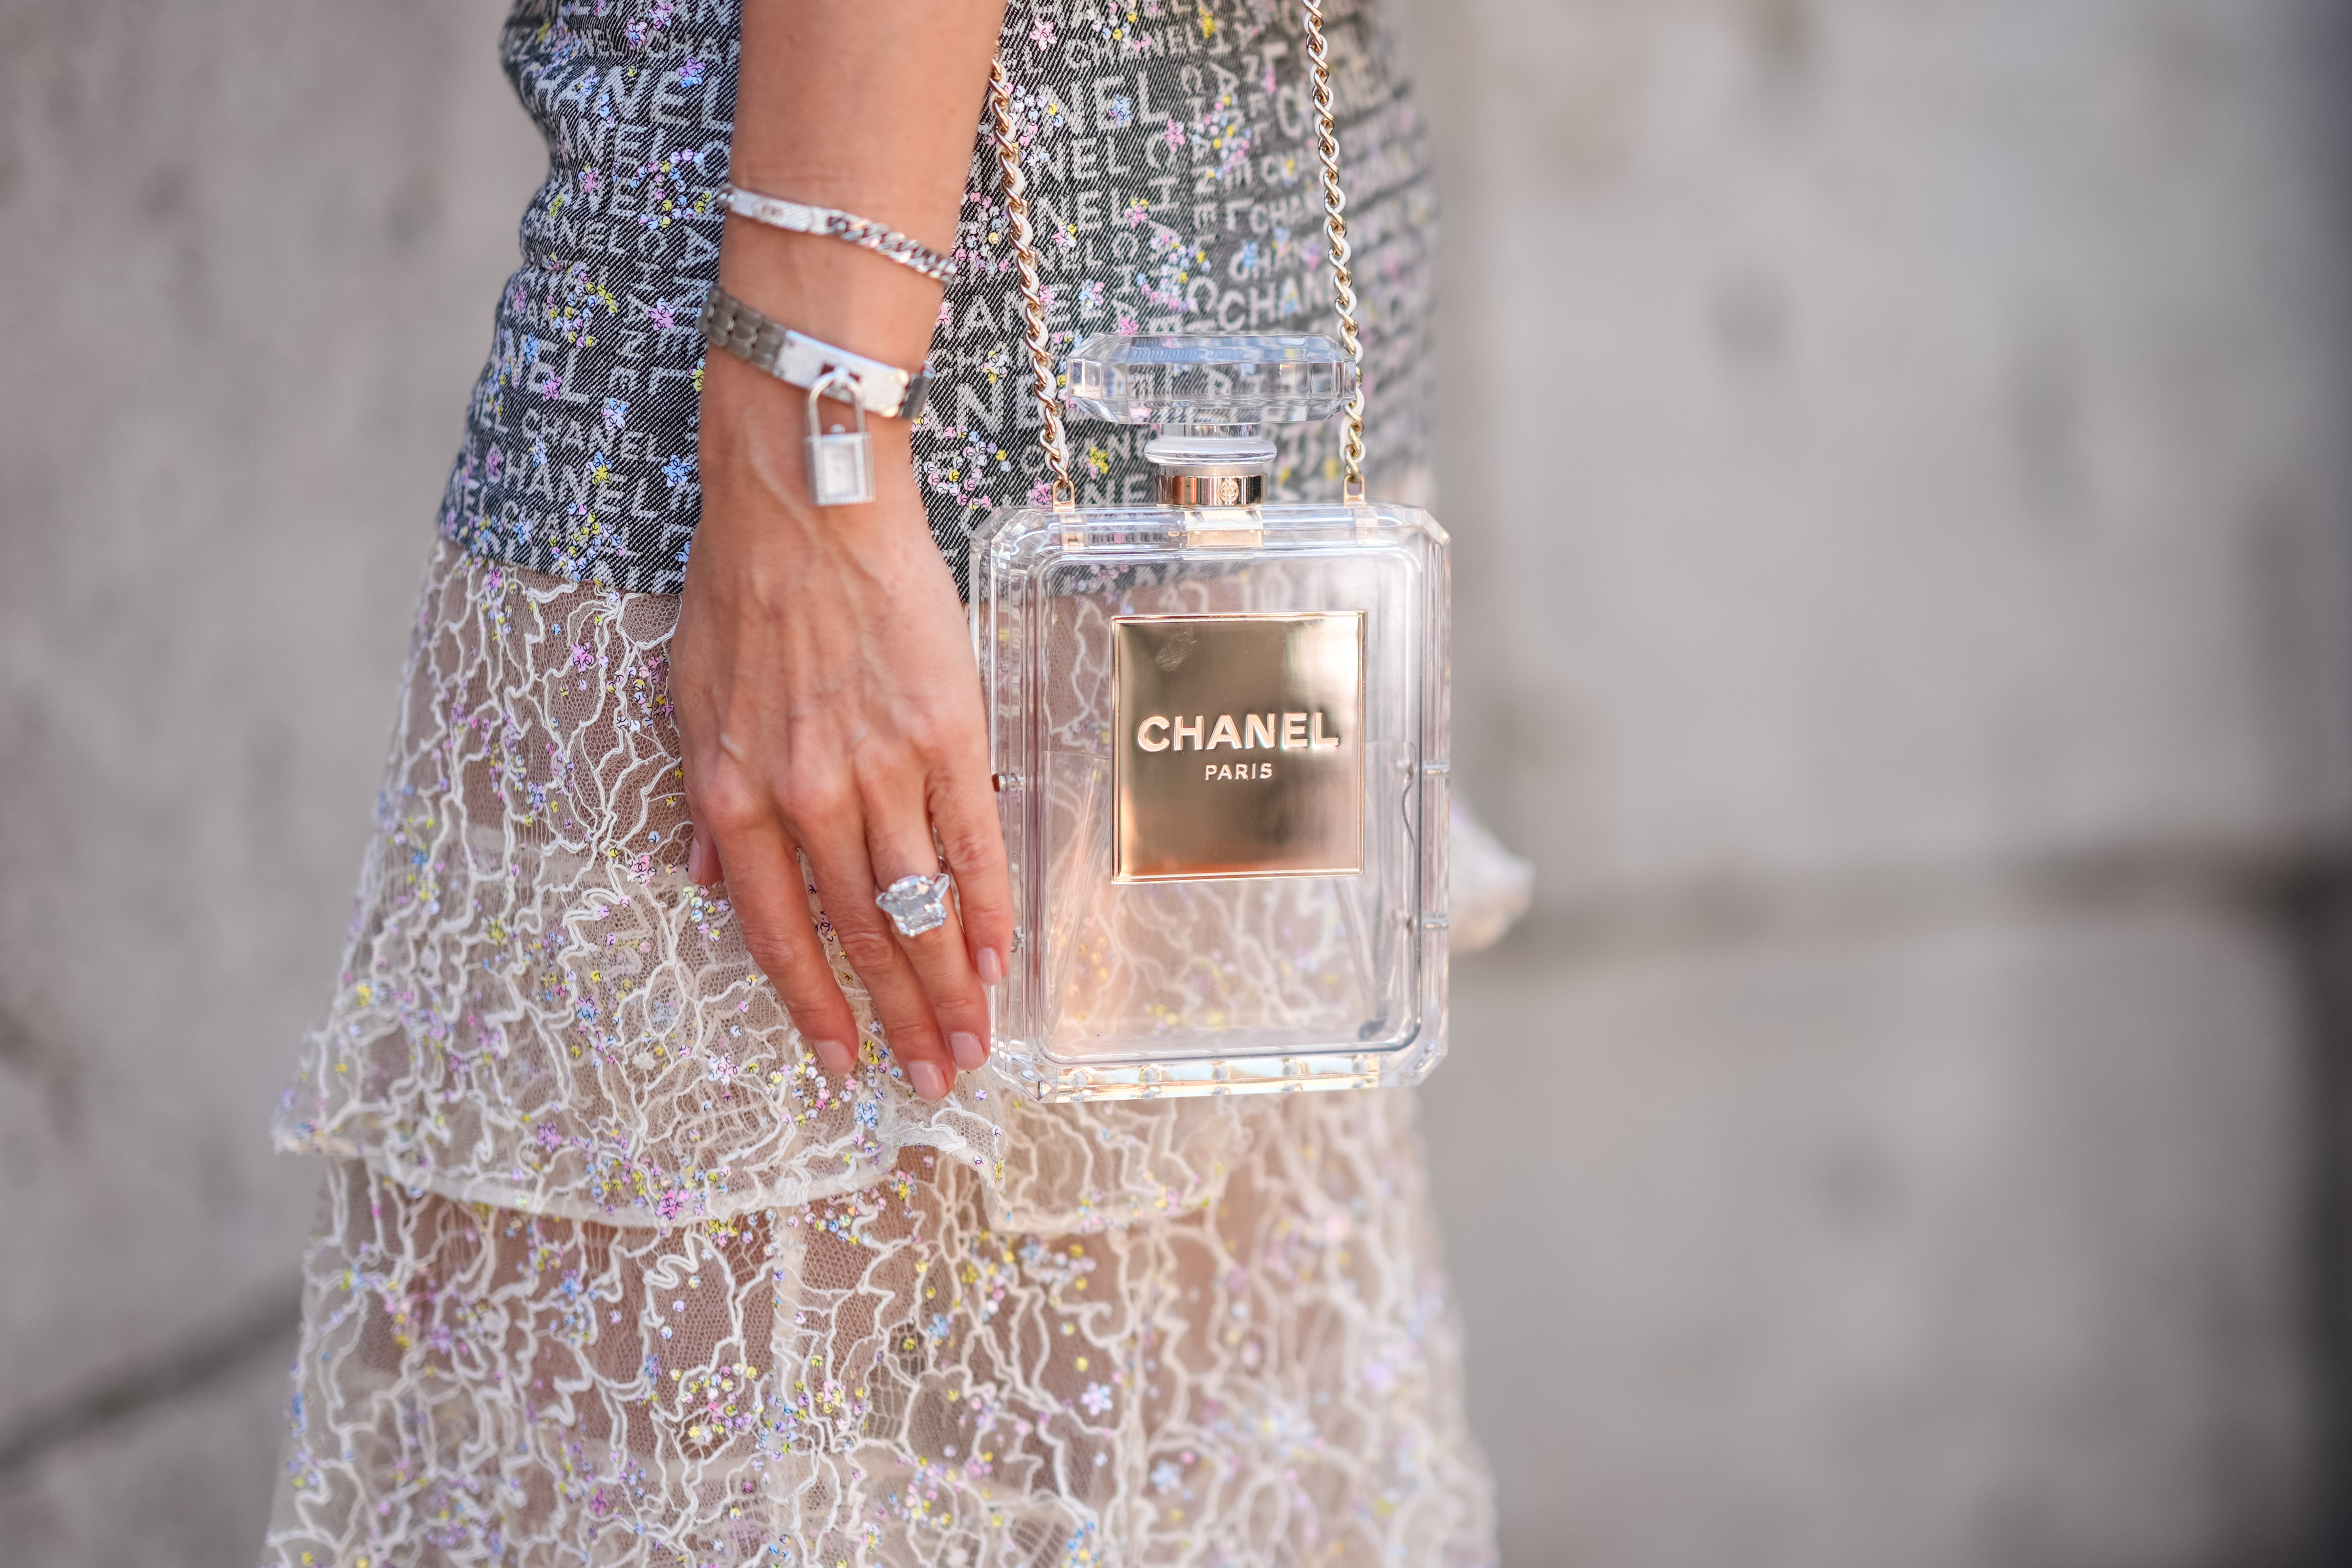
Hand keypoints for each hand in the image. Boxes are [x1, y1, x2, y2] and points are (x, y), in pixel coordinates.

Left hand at [671, 345, 1010, 1100]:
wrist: (806, 498)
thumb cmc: (742, 590)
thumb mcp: (688, 702)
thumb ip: (708, 806)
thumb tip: (714, 887)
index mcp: (738, 796)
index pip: (781, 935)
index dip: (815, 1008)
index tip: (839, 1065)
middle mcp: (809, 797)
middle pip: (864, 937)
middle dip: (899, 1023)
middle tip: (935, 1085)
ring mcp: (883, 767)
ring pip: (921, 904)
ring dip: (953, 988)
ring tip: (977, 1046)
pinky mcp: (948, 731)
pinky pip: (973, 842)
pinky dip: (987, 907)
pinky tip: (1000, 958)